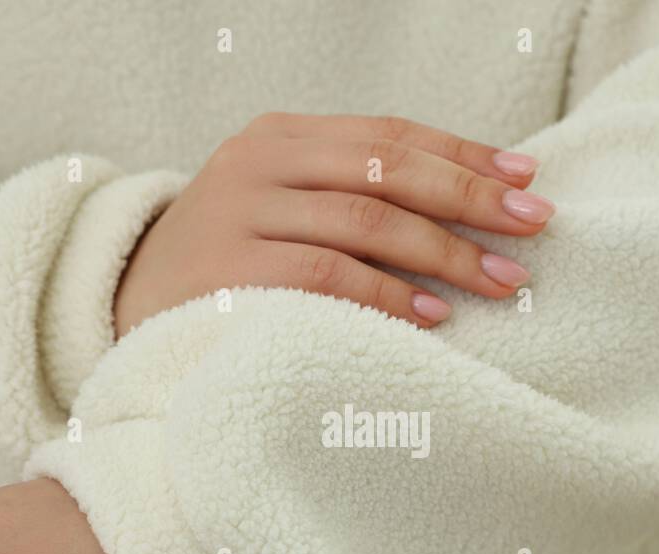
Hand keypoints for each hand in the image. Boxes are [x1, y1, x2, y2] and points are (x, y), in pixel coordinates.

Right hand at [113, 112, 555, 335]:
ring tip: (500, 280)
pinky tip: (432, 314)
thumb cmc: (230, 260)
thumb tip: (470, 207)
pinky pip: (327, 277)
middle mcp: (259, 161)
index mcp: (281, 135)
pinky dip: (387, 295)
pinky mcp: (228, 270)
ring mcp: (240, 212)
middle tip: (532, 227)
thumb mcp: (282, 205)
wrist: (126, 302)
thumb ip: (351, 194)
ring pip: (365, 220)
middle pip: (387, 168)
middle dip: (469, 198)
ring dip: (444, 252)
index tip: (527, 180)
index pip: (390, 133)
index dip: (464, 153)